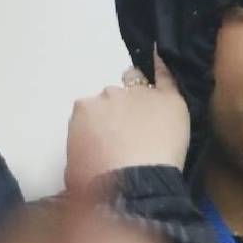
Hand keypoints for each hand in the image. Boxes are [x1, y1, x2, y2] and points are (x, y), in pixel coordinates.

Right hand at [65, 49, 190, 192]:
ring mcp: (138, 94)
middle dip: (120, 116)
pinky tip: (162, 59)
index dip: (102, 127)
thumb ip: (81, 150)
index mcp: (84, 110)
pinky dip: (162, 67)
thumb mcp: (75, 169)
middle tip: (130, 140)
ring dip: (142, 103)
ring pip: (139, 90)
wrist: (133, 184)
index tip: (109, 142)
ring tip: (153, 126)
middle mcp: (109, 96)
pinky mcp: (167, 99)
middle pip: (115, 100)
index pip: (93, 112)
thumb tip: (88, 156)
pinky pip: (165, 76)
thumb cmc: (98, 183)